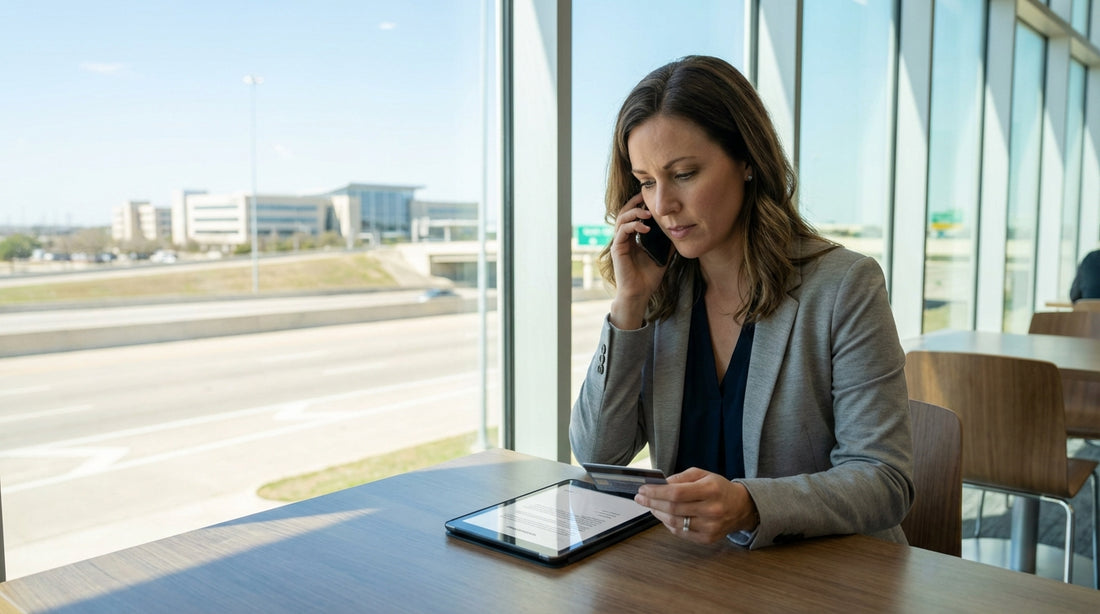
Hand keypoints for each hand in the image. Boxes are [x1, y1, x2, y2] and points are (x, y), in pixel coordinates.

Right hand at [608, 193, 668, 328]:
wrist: (640, 293)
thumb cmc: (649, 277)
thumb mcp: (663, 255)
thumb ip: (667, 243)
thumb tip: (679, 231)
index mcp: (632, 238)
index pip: (632, 216)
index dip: (639, 205)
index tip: (650, 198)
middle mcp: (623, 238)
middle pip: (624, 212)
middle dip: (634, 203)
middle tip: (646, 197)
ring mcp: (619, 243)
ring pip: (622, 219)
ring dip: (634, 212)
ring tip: (648, 213)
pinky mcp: (617, 249)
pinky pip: (622, 231)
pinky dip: (633, 226)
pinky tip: (646, 228)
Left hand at [634, 467, 758, 543]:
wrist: (741, 508)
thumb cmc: (719, 488)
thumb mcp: (703, 474)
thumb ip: (681, 477)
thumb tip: (661, 484)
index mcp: (711, 490)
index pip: (676, 493)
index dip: (656, 492)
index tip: (643, 489)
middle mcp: (712, 510)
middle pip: (673, 508)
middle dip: (652, 502)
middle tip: (640, 497)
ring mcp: (710, 527)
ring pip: (675, 522)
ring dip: (658, 513)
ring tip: (650, 505)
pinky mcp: (708, 539)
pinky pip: (681, 533)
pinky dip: (668, 524)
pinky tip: (663, 515)